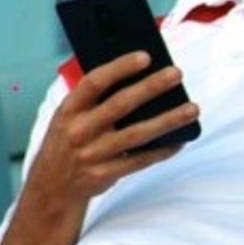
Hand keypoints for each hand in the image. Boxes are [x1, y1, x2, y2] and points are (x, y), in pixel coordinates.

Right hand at [27, 51, 198, 204]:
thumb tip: (138, 77)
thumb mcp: (68, 117)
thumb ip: (94, 99)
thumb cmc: (68, 141)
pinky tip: (180, 140)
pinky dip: (162, 150)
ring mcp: (92, 155)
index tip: (145, 56)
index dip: (119, 68)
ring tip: (192, 108)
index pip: (94, 82)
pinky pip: (140, 161)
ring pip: (137, 134)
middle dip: (151, 87)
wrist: (51, 188)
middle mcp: (78, 131)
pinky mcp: (104, 175)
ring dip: (168, 120)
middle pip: (120, 105)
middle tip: (176, 74)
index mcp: (68, 110)